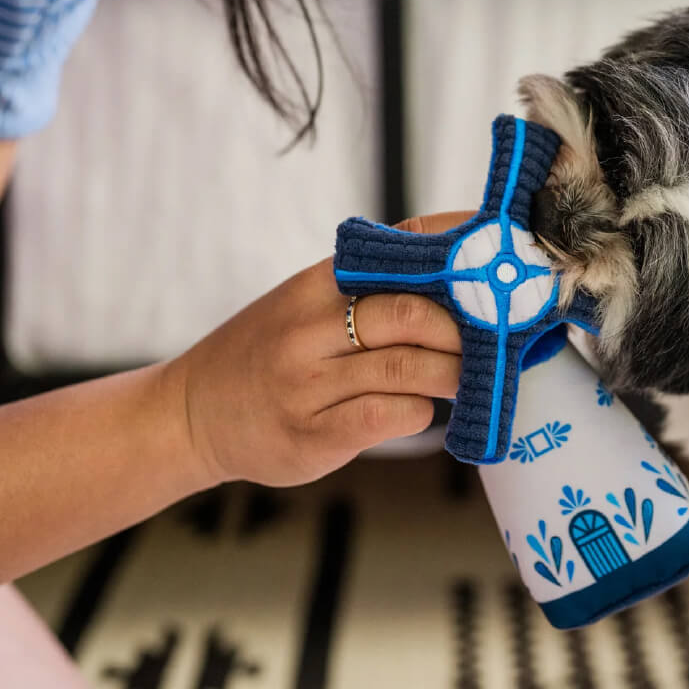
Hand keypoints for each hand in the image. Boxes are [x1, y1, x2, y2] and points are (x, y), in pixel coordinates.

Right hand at [171, 212, 472, 487]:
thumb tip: (454, 269)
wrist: (192, 413)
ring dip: (450, 375)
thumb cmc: (267, 351)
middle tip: (487, 339)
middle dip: (462, 330)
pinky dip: (418, 412)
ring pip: (406, 369)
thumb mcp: (306, 302)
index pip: (399, 253)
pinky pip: (386, 417)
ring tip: (465, 377)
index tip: (496, 262)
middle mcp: (307, 329)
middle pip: (411, 315)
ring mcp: (306, 384)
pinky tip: (421, 410)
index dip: (455, 256)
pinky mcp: (311, 435)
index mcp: (315, 285)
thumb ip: (368, 285)